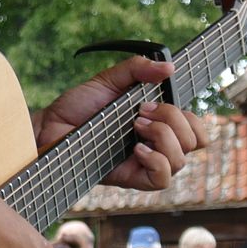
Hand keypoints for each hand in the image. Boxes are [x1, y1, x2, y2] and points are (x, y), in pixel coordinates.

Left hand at [35, 57, 210, 191]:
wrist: (50, 126)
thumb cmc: (77, 107)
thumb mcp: (109, 80)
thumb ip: (138, 69)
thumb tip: (169, 68)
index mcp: (157, 125)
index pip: (196, 130)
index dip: (190, 116)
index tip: (159, 100)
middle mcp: (156, 146)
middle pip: (194, 142)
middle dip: (173, 119)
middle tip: (141, 111)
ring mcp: (144, 164)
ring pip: (181, 160)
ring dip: (162, 136)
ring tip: (134, 126)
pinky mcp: (131, 179)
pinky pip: (161, 180)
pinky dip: (156, 160)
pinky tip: (137, 148)